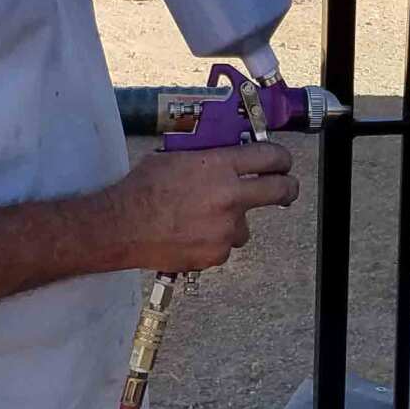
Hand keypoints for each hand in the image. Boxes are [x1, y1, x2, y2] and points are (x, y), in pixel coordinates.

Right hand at [110, 143, 299, 271]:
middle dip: (287, 188)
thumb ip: (205, 156)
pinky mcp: (217, 253)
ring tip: (201, 220)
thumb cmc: (141, 190)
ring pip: (244, 226)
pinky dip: (212, 242)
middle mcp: (229, 197)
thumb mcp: (174, 156)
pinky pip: (224, 246)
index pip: (270, 157)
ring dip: (231, 223)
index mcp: (219, 166)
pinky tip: (189, 234)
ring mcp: (225, 228)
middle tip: (285, 189)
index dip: (282, 158)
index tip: (282, 162)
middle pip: (280, 191)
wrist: (122, 227)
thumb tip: (222, 154)